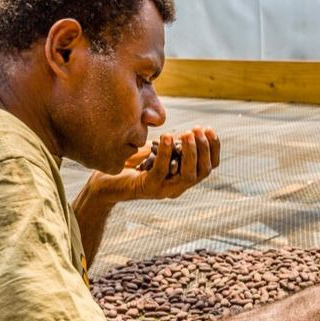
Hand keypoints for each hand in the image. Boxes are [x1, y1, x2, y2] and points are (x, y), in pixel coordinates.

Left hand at [93, 127, 220, 201]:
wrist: (105, 183)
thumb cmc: (131, 165)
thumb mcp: (156, 152)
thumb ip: (172, 146)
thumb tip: (188, 131)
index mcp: (182, 179)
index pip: (209, 167)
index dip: (214, 149)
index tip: (210, 130)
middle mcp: (177, 188)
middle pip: (202, 171)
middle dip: (203, 149)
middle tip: (197, 130)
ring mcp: (163, 190)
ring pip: (188, 175)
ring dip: (190, 152)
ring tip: (186, 134)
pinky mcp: (148, 188)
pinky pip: (162, 171)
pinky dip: (166, 153)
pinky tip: (166, 137)